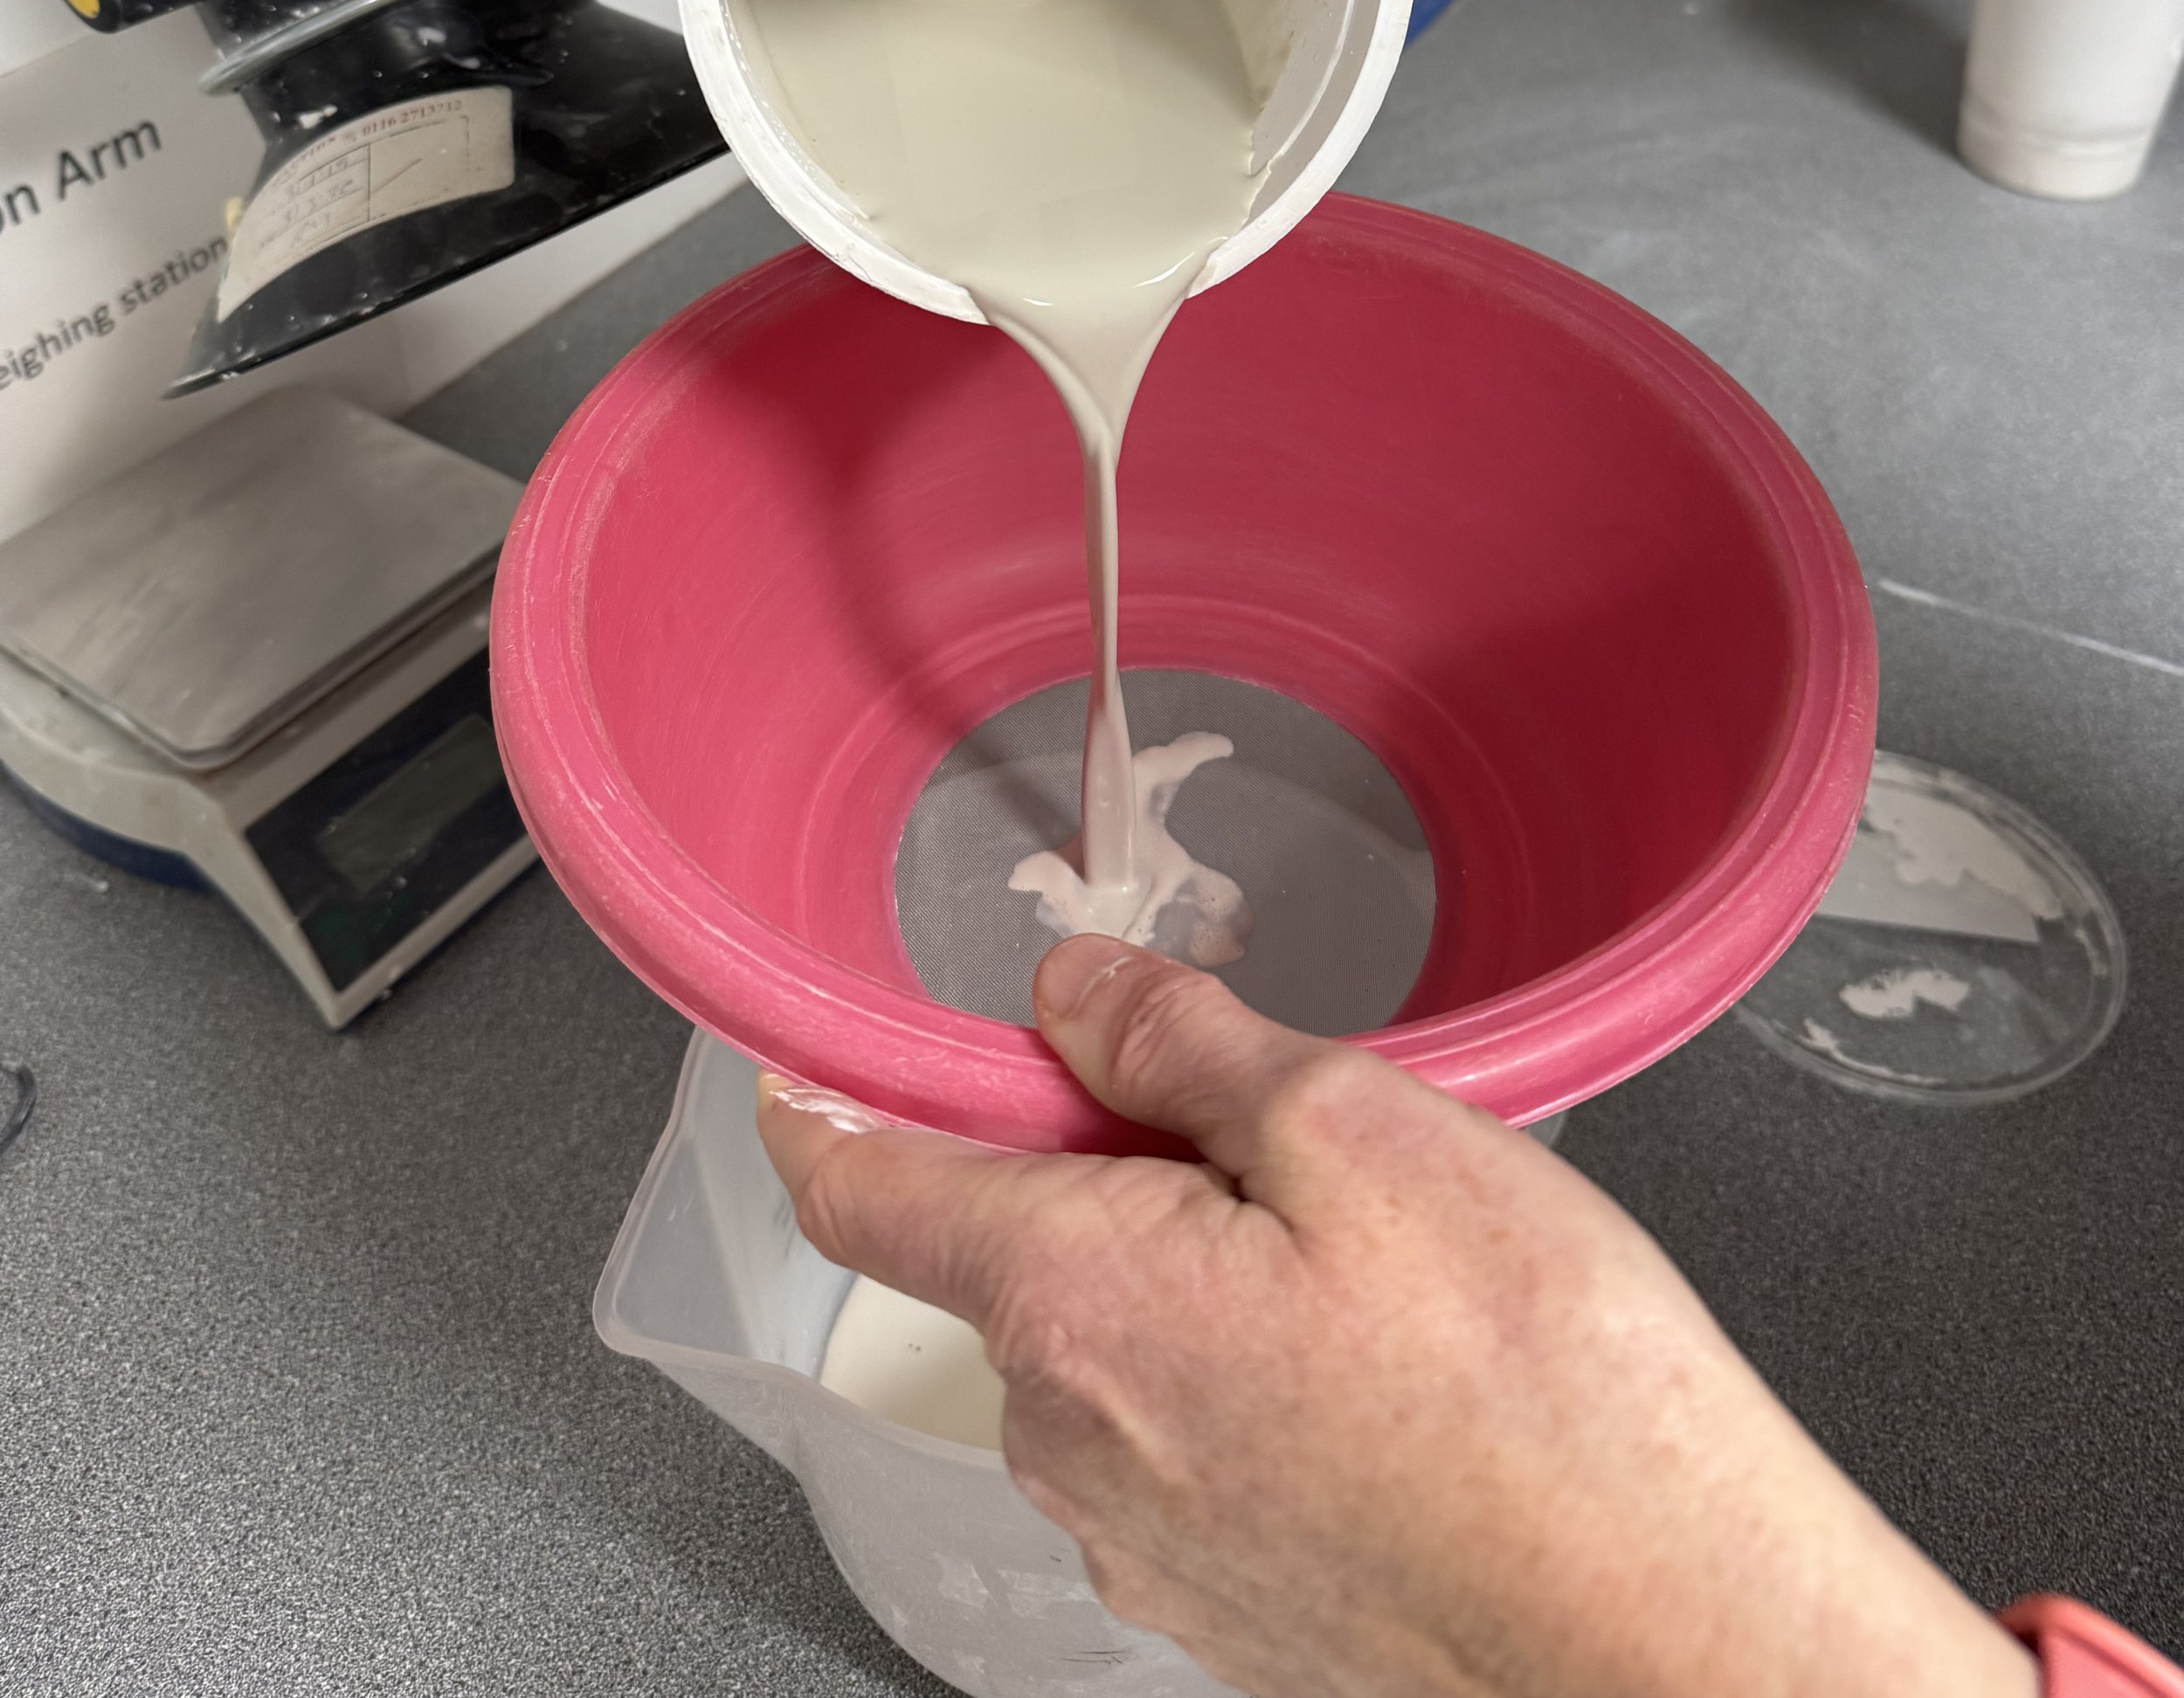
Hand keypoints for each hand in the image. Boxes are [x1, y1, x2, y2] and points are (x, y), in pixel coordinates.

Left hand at [760, 937, 2034, 1697]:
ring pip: (1107, 1345)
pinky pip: (1181, 1438)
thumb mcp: (1359, 1127)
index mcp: (1074, 1303)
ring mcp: (1146, 1542)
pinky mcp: (1227, 1602)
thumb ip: (1180, 1044)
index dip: (822, 1106)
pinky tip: (1381, 1365)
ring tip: (1364, 1258)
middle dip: (1094, 1161)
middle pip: (1009, 1253)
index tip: (801, 1063)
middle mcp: (1072, 1444)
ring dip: (1185, 1268)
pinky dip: (1237, 1368)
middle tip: (1259, 1116)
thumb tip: (1068, 993)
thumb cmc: (1545, 1389)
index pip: (864, 1194)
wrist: (1674, 1636)